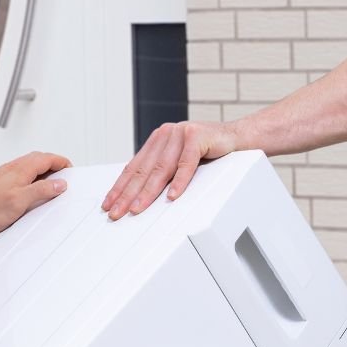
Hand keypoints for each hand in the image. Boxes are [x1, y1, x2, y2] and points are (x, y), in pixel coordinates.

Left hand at [0, 152, 71, 237]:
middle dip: (54, 165)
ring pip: (29, 166)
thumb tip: (59, 184)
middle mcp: (12, 168)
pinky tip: (30, 190)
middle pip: (39, 159)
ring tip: (50, 184)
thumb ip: (42, 190)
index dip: (62, 162)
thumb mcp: (21, 202)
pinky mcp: (0, 182)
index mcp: (20, 169)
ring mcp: (5, 174)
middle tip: (63, 176)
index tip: (70, 170)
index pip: (47, 158)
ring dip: (43, 171)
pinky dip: (32, 178)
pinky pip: (21, 174)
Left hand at [101, 121, 238, 219]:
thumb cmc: (209, 152)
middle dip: (127, 194)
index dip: (119, 187)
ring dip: (148, 192)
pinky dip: (179, 182)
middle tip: (117, 212)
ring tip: (138, 209)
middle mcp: (165, 134)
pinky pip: (186, 164)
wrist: (238, 138)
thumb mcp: (179, 160)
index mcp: (157, 140)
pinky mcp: (197, 136)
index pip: (134, 167)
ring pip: (161, 168)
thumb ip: (162, 170)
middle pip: (143, 170)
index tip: (108, 204)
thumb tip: (138, 194)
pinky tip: (171, 196)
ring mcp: (180, 133)